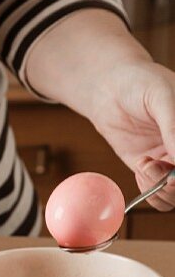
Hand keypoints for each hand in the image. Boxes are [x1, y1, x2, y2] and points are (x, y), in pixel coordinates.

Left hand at [88, 60, 174, 210]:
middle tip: (164, 174)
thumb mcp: (161, 97)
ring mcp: (173, 161)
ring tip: (146, 164)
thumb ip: (173, 126)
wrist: (109, 87)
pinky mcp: (153, 169)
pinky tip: (142, 166)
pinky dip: (151, 191)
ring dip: (163, 188)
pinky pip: (159, 195)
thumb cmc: (140, 82)